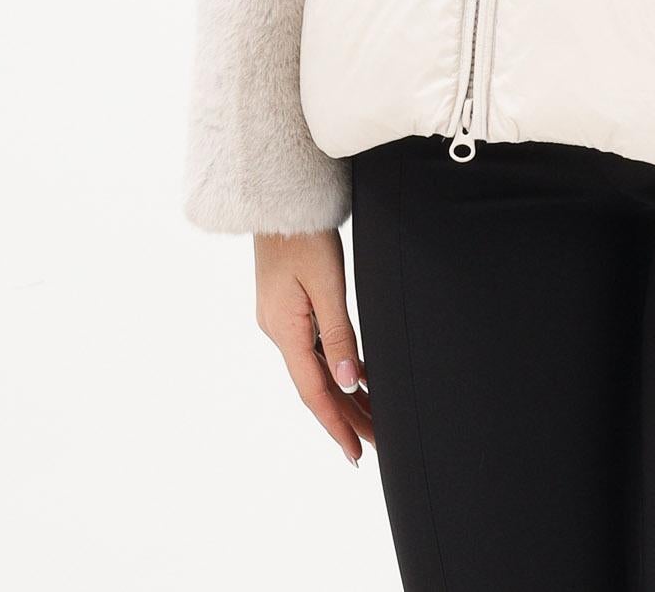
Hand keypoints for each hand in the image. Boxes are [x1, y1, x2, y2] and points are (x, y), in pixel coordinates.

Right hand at [254, 230, 374, 465]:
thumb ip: (337, 332)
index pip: (314, 391)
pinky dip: (334, 368)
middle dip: (345, 417)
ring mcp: (281, 320)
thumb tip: (347, 381)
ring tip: (372, 422)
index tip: (356, 454)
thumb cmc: (304, 234)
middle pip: (315, 386)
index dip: (336, 424)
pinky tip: (355, 378)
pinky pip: (312, 349)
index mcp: (283, 330)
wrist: (279, 200)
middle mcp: (278, 331)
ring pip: (315, 369)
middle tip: (376, 446)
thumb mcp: (326, 282)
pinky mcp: (287, 308)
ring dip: (342, 395)